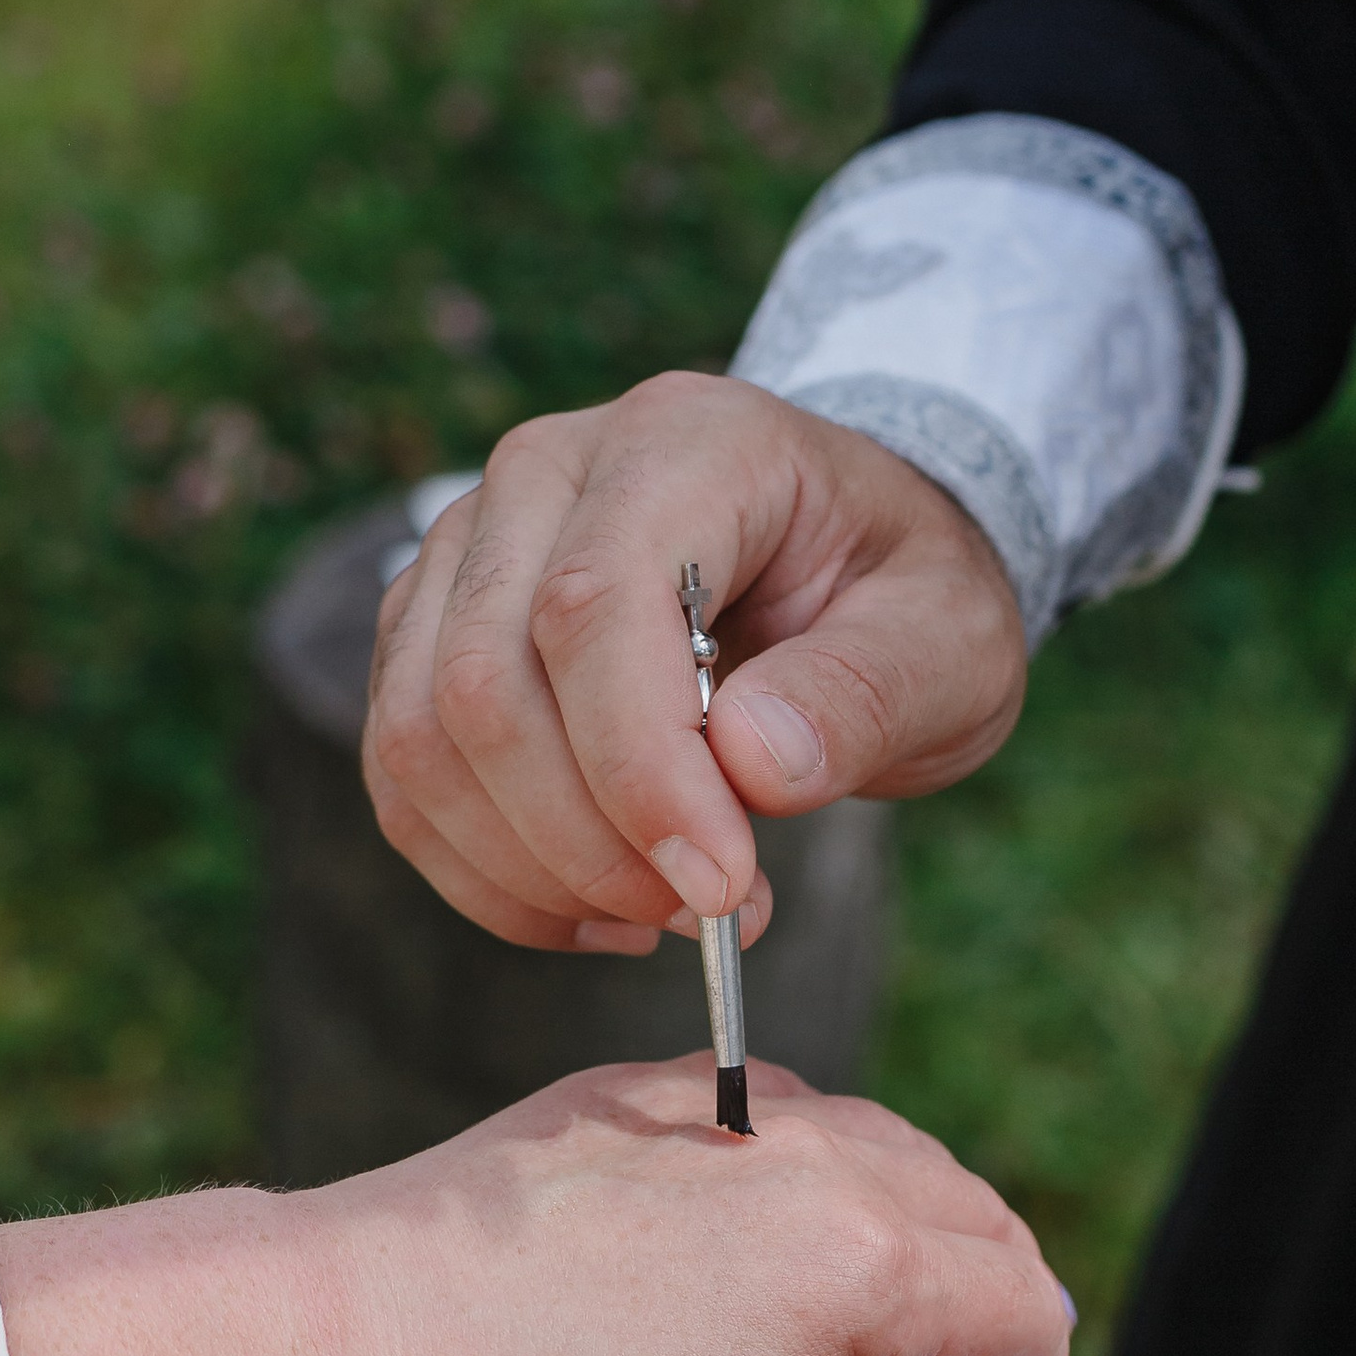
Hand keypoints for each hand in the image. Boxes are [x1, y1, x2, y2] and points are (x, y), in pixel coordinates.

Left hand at [0, 1059, 1068, 1355]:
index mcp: (870, 1264)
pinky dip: (798, 1180)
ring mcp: (733, 1106)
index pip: (1022, 1306)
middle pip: (972, 1210)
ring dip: (901, 1225)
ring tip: (852, 1312)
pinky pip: (774, 1120)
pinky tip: (743, 1250)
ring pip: (882, 1147)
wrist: (370, 1333)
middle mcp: (823, 1155)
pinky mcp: (648, 1087)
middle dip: (983, 1296)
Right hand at [361, 375, 1027, 948]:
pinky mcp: (428, 633)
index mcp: (681, 440)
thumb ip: (865, 692)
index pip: (594, 604)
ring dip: (533, 869)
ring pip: (420, 738)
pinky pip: (406, 778)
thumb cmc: (898, 594)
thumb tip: (752, 765)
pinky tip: (597, 908)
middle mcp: (543, 472)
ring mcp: (467, 549)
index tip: (722, 887)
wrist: (848, 562)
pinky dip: (491, 874)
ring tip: (666, 914)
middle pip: (483, 681)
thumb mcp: (949, 637)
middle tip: (711, 915)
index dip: (640, 769)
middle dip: (588, 840)